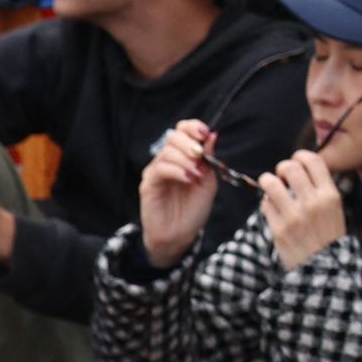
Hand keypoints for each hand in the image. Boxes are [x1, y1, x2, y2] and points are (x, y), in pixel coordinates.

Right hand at [138, 118, 219, 268]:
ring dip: (186, 160)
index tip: (206, 134)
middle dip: (189, 142)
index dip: (194, 127)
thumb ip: (209, 159)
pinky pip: (160, 168)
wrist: (180, 235)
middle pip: (173, 136)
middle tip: (201, 155)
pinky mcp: (148, 183)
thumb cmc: (194, 209)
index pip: (183, 130)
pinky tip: (189, 179)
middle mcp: (168, 160)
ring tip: (197, 174)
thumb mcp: (208, 182)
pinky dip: (177, 170)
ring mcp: (156, 171)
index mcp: (183, 156)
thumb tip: (213, 135)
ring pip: (167, 152)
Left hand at [258, 151, 346, 269]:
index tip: (296, 162)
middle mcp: (313, 203)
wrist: (324, 272)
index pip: (313, 160)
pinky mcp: (278, 229)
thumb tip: (299, 166)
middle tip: (282, 177)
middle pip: (289, 167)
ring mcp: (294, 216)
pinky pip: (264, 204)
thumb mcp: (335, 209)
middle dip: (282, 168)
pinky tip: (273, 209)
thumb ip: (320, 188)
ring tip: (273, 189)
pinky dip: (266, 203)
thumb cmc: (328, 237)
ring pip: (270, 182)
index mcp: (330, 195)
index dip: (300, 155)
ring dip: (268, 181)